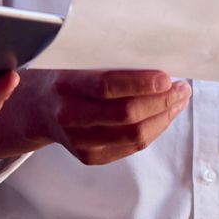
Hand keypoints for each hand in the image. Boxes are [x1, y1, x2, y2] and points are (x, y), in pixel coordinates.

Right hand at [43, 69, 190, 165]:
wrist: (37, 109)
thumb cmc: (66, 78)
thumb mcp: (77, 61)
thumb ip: (108, 61)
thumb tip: (157, 62)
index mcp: (65, 85)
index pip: (107, 86)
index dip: (141, 83)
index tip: (167, 77)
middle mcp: (69, 116)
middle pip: (125, 115)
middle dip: (161, 101)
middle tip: (181, 88)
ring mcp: (79, 141)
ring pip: (134, 135)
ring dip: (164, 117)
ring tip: (179, 100)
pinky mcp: (90, 157)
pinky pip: (132, 147)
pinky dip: (155, 130)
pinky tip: (165, 115)